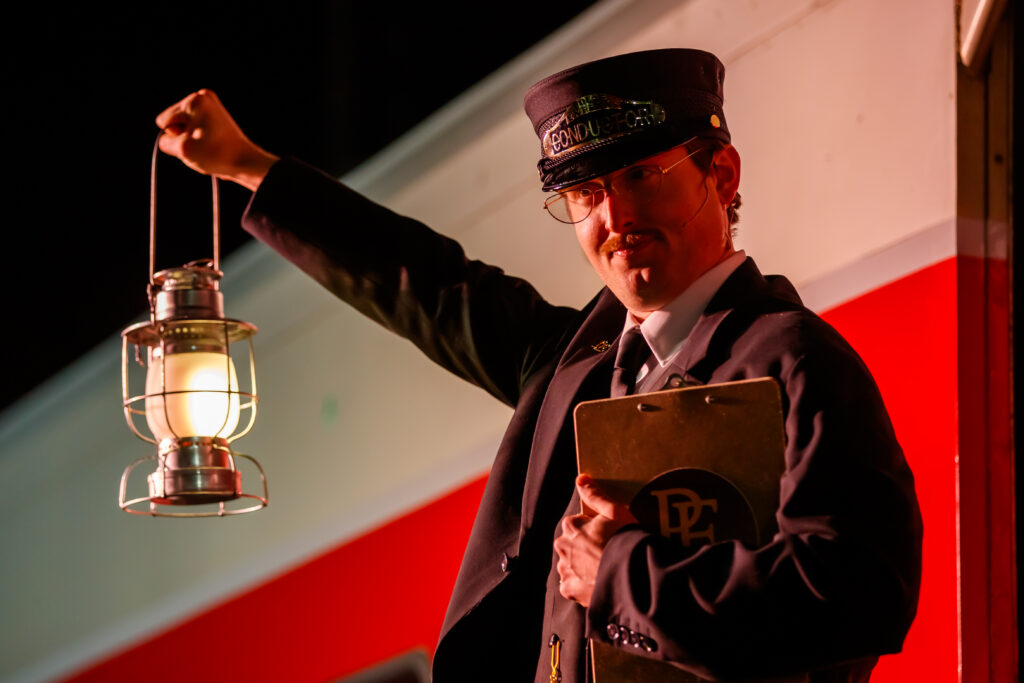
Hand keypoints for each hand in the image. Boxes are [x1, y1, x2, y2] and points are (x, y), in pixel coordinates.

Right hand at [155, 89, 278, 190]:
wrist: (244, 162)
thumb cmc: (218, 155)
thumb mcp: (183, 150)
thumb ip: (165, 142)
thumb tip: (167, 138)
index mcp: (195, 100)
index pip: (164, 121)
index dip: (176, 136)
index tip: (196, 141)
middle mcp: (202, 96)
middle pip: (174, 121)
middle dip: (184, 136)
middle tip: (203, 145)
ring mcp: (210, 105)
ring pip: (184, 126)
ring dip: (191, 139)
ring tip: (208, 145)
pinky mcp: (214, 114)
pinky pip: (194, 128)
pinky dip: (200, 138)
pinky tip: (212, 144)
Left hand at [554, 474, 636, 606]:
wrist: (631, 575)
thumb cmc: (625, 539)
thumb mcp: (614, 511)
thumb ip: (595, 495)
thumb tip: (580, 478)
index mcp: (571, 527)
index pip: (575, 524)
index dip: (592, 529)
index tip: (606, 535)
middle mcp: (563, 547)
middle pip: (570, 544)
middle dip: (582, 547)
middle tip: (604, 553)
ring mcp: (566, 569)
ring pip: (568, 564)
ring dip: (579, 566)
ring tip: (601, 569)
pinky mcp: (571, 590)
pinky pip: (569, 586)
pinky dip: (578, 585)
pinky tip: (593, 583)